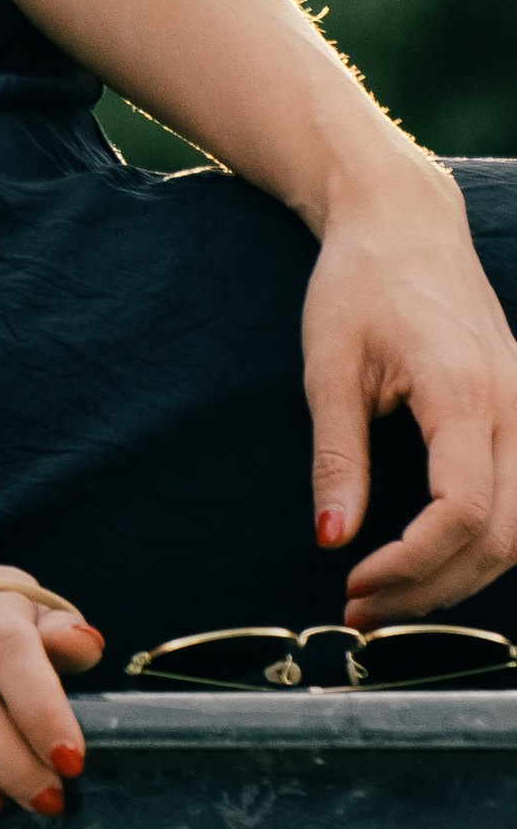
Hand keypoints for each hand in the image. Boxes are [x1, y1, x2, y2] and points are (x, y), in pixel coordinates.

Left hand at [304, 157, 516, 622]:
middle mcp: (515, 407)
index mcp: (463, 391)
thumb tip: (332, 541)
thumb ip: (338, 458)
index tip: (352, 579)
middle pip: (504, 538)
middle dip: (435, 588)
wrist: (404, 220)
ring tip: (390, 594)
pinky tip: (432, 560)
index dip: (414, 564)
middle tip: (364, 608)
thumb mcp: (329, 366)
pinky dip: (485, 545)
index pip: (464, 511)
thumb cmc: (359, 280)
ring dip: (462, 575)